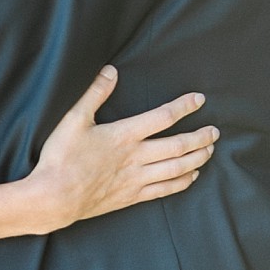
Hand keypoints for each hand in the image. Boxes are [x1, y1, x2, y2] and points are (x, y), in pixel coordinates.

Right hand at [28, 66, 218, 232]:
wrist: (55, 197)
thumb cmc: (61, 158)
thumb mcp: (73, 119)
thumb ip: (94, 93)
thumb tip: (110, 71)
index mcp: (124, 135)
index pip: (163, 117)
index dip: (184, 107)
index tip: (199, 100)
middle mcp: (136, 157)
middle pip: (178, 145)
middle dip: (200, 137)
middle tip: (215, 132)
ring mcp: (136, 179)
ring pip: (176, 168)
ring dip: (196, 158)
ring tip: (209, 150)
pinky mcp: (131, 196)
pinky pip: (164, 189)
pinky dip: (182, 182)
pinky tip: (192, 176)